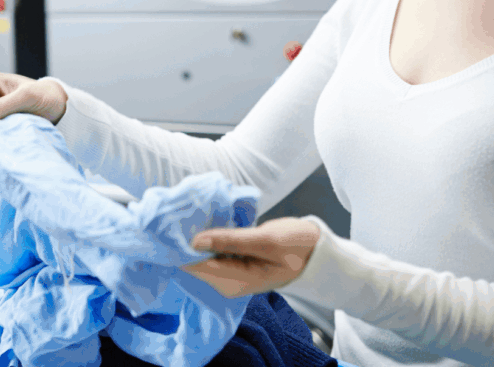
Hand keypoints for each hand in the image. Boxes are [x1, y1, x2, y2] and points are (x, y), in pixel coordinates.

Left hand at [181, 217, 319, 297]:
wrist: (318, 252)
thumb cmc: (297, 245)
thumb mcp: (265, 239)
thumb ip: (229, 240)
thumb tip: (194, 240)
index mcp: (235, 281)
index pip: (194, 266)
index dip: (182, 245)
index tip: (175, 221)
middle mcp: (227, 283)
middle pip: (194, 261)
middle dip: (188, 239)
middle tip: (183, 211)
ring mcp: (229, 274)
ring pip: (201, 255)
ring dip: (197, 236)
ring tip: (192, 212)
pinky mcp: (232, 264)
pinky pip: (212, 251)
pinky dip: (208, 237)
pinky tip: (206, 220)